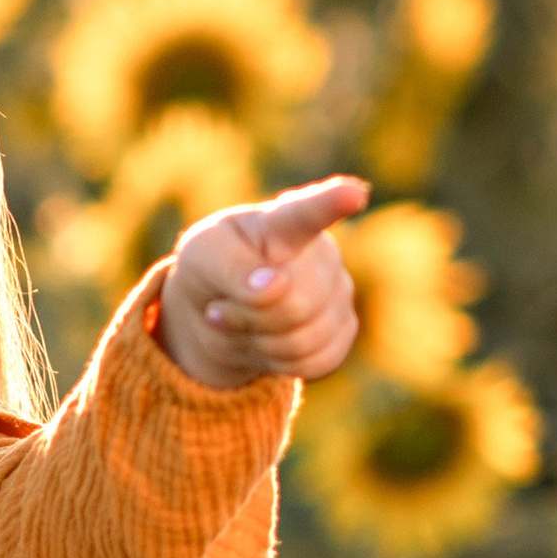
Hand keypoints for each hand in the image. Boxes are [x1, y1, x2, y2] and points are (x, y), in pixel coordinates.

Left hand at [160, 174, 368, 391]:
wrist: (218, 308)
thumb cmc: (212, 268)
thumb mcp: (202, 258)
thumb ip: (233, 268)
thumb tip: (275, 286)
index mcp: (284, 222)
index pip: (310, 212)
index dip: (333, 203)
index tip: (354, 194)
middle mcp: (323, 252)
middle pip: (297, 304)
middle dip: (252, 318)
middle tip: (223, 306)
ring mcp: (339, 290)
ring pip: (306, 339)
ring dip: (261, 342)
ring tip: (245, 320)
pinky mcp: (343, 328)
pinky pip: (316, 361)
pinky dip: (280, 362)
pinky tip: (267, 340)